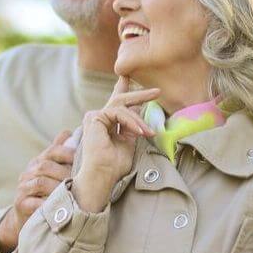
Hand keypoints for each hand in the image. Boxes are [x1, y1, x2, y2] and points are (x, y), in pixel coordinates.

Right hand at [0, 130, 75, 252]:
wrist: (27, 218)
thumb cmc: (47, 194)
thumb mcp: (55, 174)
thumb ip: (62, 154)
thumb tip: (72, 132)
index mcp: (39, 162)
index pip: (52, 151)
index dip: (67, 153)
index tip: (83, 159)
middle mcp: (28, 172)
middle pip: (45, 165)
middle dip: (65, 172)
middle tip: (84, 181)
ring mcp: (23, 188)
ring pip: (41, 182)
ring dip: (59, 188)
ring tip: (74, 195)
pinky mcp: (21, 204)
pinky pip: (34, 202)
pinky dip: (49, 204)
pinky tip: (62, 208)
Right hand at [73, 79, 158, 211]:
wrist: (102, 175)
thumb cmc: (114, 166)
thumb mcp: (129, 142)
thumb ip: (132, 127)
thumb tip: (140, 113)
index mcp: (106, 124)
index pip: (116, 104)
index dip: (123, 88)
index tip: (127, 76)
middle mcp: (99, 118)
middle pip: (120, 99)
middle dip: (139, 94)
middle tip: (157, 91)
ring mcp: (95, 117)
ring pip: (122, 107)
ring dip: (139, 120)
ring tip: (149, 132)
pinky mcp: (95, 118)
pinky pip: (118, 112)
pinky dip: (131, 122)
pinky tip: (139, 132)